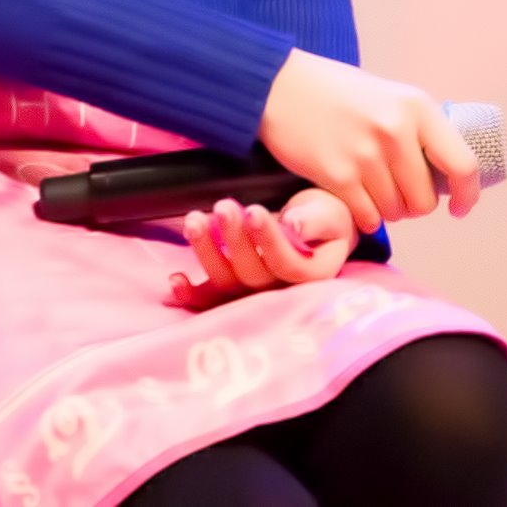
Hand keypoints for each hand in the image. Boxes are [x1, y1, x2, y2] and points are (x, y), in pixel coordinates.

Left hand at [168, 189, 357, 309]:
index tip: (254, 211)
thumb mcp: (330, 213)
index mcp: (313, 276)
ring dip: (207, 253)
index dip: (269, 241)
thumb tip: (294, 226)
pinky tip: (175, 279)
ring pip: (227, 283)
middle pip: (254, 275)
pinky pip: (210, 299)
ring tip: (194, 221)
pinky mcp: (232, 293)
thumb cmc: (324, 219)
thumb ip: (317, 220)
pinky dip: (190, 293)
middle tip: (224, 207)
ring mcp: (254, 296)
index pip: (289, 265)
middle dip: (235, 239)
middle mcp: (282, 293)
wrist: (314, 227)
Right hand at [257, 53, 482, 235]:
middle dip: (414, 204)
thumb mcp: (391, 97)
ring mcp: (366, 155)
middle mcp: (396, 130)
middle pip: (426, 200)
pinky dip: (364, 215)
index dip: (468, 194)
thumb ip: (418, 130)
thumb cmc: (338, 92)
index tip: (460, 207)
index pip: (463, 164)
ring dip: (387, 209)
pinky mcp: (337, 175)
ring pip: (396, 212)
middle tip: (398, 191)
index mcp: (417, 107)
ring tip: (370, 187)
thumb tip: (447, 175)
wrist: (279, 85)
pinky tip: (354, 196)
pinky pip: (367, 217)